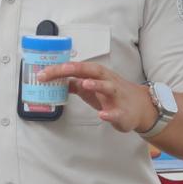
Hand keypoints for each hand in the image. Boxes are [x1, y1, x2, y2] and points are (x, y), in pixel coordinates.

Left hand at [35, 61, 156, 133]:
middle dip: (77, 69)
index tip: (42, 74)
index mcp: (97, 75)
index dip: (59, 70)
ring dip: (97, 85)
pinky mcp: (123, 112)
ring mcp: (116, 96)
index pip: (77, 68)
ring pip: (108, 87)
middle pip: (92, 71)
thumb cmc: (111, 95)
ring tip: (84, 84)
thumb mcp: (91, 87)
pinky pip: (116, 112)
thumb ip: (74, 84)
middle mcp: (107, 81)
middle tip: (62, 69)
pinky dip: (109, 113)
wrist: (140, 107)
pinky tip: (102, 114)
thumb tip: (55, 81)